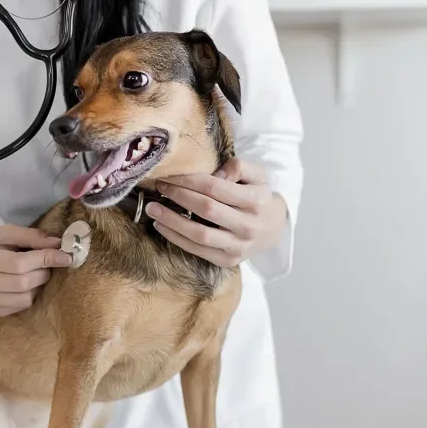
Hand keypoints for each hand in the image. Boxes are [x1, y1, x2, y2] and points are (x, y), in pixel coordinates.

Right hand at [0, 225, 71, 317]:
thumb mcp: (3, 233)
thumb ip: (30, 236)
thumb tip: (58, 244)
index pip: (18, 263)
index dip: (45, 259)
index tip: (65, 256)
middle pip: (23, 283)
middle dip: (43, 272)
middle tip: (46, 264)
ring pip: (24, 299)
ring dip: (37, 286)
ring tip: (33, 274)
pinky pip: (18, 308)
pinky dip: (28, 296)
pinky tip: (22, 285)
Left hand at [147, 158, 286, 267]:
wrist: (273, 229)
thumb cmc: (258, 196)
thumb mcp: (257, 175)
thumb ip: (238, 167)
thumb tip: (214, 174)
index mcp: (256, 201)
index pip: (216, 188)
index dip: (190, 181)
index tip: (171, 175)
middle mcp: (248, 226)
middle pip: (207, 210)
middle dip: (179, 197)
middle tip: (159, 188)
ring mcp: (239, 247)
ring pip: (200, 235)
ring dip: (172, 222)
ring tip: (153, 210)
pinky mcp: (229, 260)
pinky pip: (198, 250)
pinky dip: (177, 239)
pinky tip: (162, 227)